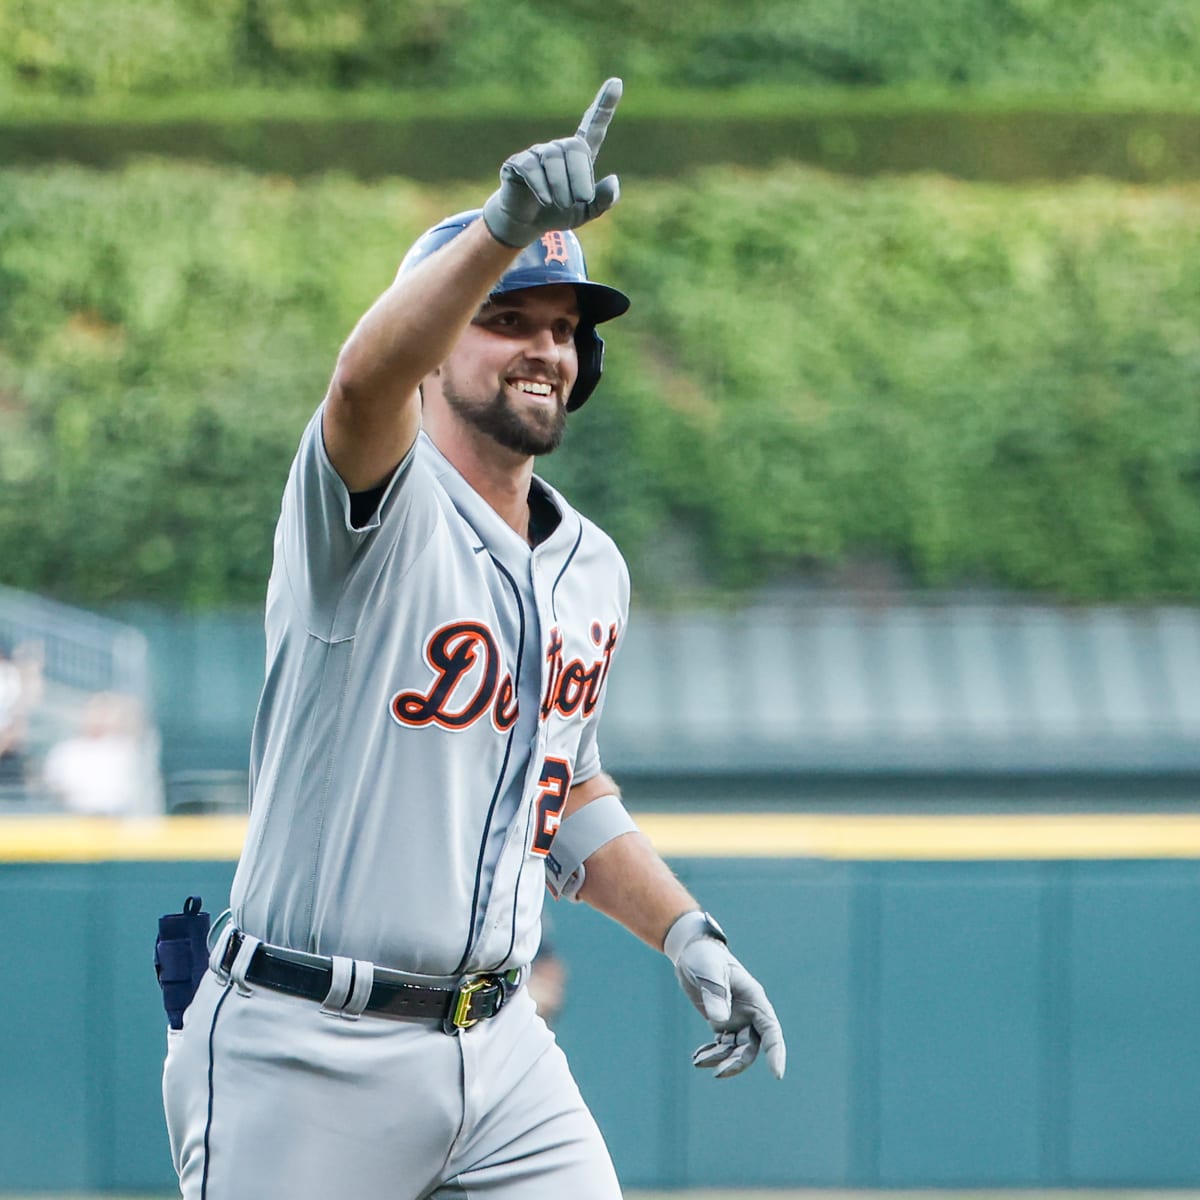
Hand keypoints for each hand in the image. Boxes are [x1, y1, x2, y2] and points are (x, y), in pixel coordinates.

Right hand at [481, 78, 621, 247]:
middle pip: (574, 148)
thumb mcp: (586, 213)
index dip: (605, 105)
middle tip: (582, 200)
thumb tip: (613, 180)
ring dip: (561, 185)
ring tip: (561, 203)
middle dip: (581, 177)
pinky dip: (541, 186)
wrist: (528, 225)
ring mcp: (537, 153)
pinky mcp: (518, 163)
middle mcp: (558, 148)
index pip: (593, 126)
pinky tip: (546, 200)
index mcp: (579, 157)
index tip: (617, 82)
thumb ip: (603, 200)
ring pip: (552, 159)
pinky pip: (531, 168)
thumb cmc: (559, 214)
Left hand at [666, 912, 786, 1080]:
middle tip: (717, 1073)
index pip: (771, 1031)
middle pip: (751, 1047)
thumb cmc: (705, 957)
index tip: (776, 1074)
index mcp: (755, 1000)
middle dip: (737, 1062)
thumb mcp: (709, 972)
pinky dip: (711, 1054)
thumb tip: (719, 1021)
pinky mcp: (721, 1022)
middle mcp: (749, 1013)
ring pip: (735, 1050)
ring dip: (720, 1059)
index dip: (776, 1052)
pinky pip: (721, 1045)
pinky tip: (697, 1058)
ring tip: (698, 1061)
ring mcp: (736, 1019)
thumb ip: (716, 994)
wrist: (692, 952)